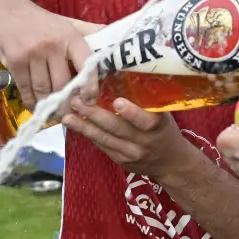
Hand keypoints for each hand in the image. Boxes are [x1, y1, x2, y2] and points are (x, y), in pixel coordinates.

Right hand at [0, 2, 94, 108]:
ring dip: (49, 106)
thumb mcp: (67, 22)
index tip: (90, 101)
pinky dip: (31, 102)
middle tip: (70, 113)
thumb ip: (89, 33)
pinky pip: (26, 89)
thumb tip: (113, 41)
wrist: (3, 10)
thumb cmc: (40, 21)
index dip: (90, 87)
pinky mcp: (15, 62)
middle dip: (67, 103)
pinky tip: (35, 106)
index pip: (86, 65)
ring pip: (44, 90)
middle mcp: (52, 45)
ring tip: (54, 113)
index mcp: (70, 36)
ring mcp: (32, 54)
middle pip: (63, 84)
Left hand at [61, 96, 194, 180]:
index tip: (117, 101)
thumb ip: (146, 102)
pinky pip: (101, 145)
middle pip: (116, 128)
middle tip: (76, 101)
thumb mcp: (163, 115)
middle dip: (94, 114)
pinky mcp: (119, 160)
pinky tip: (74, 124)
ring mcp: (130, 154)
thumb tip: (121, 75)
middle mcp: (143, 142)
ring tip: (67, 116)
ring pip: (104, 139)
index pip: (145, 120)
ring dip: (83, 126)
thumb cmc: (164, 130)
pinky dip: (87, 134)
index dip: (131, 112)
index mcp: (157, 127)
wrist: (171, 164)